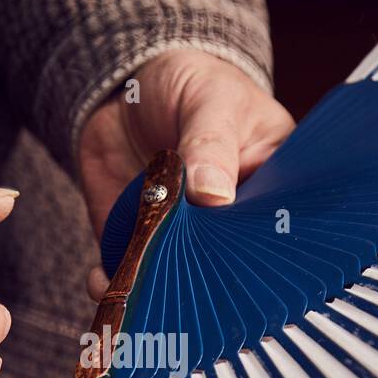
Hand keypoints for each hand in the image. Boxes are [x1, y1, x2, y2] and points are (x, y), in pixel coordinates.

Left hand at [77, 48, 294, 299]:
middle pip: (227, 265)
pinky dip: (115, 283)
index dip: (258, 253)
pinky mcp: (143, 243)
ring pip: (178, 279)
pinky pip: (133, 274)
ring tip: (138, 294)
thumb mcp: (209, 100)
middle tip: (183, 286)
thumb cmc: (192, 83)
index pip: (275, 230)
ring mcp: (186, 237)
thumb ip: (210, 143)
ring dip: (156, 290)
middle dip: (204, 281)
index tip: (235, 264)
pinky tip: (102, 282)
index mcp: (271, 187)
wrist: (128, 90)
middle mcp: (231, 222)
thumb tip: (214, 195)